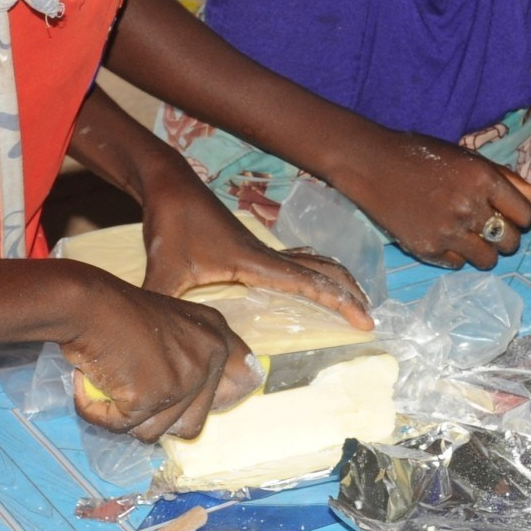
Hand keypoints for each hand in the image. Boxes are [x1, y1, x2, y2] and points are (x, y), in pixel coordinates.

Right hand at [65, 277, 261, 441]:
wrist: (87, 303)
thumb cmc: (114, 312)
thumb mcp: (169, 326)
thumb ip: (186, 358)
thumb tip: (187, 415)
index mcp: (216, 335)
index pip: (243, 379)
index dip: (215, 398)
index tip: (186, 400)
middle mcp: (209, 356)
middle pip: (192, 423)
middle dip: (156, 417)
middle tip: (130, 391)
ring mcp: (184, 378)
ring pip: (154, 432)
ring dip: (125, 416)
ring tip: (107, 382)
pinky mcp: (152, 396)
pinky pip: (121, 426)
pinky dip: (98, 412)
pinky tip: (90, 383)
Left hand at [141, 182, 371, 329]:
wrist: (170, 187)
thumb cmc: (170, 225)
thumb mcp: (163, 272)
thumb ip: (163, 307)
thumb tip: (160, 344)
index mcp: (255, 263)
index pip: (309, 283)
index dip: (339, 302)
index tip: (364, 320)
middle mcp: (266, 255)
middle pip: (322, 269)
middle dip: (349, 292)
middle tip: (369, 317)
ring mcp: (262, 249)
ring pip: (313, 262)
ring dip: (337, 279)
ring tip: (355, 301)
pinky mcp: (252, 247)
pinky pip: (297, 260)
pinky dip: (316, 270)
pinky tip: (316, 281)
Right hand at [339, 132, 530, 269]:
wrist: (373, 165)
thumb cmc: (425, 157)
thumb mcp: (470, 160)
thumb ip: (510, 181)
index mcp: (483, 179)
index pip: (525, 215)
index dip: (520, 216)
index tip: (506, 212)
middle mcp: (469, 207)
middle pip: (511, 241)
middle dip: (505, 237)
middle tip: (488, 226)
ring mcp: (447, 231)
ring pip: (488, 260)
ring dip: (485, 251)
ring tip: (470, 236)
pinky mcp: (427, 249)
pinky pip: (459, 265)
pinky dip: (457, 255)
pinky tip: (445, 237)